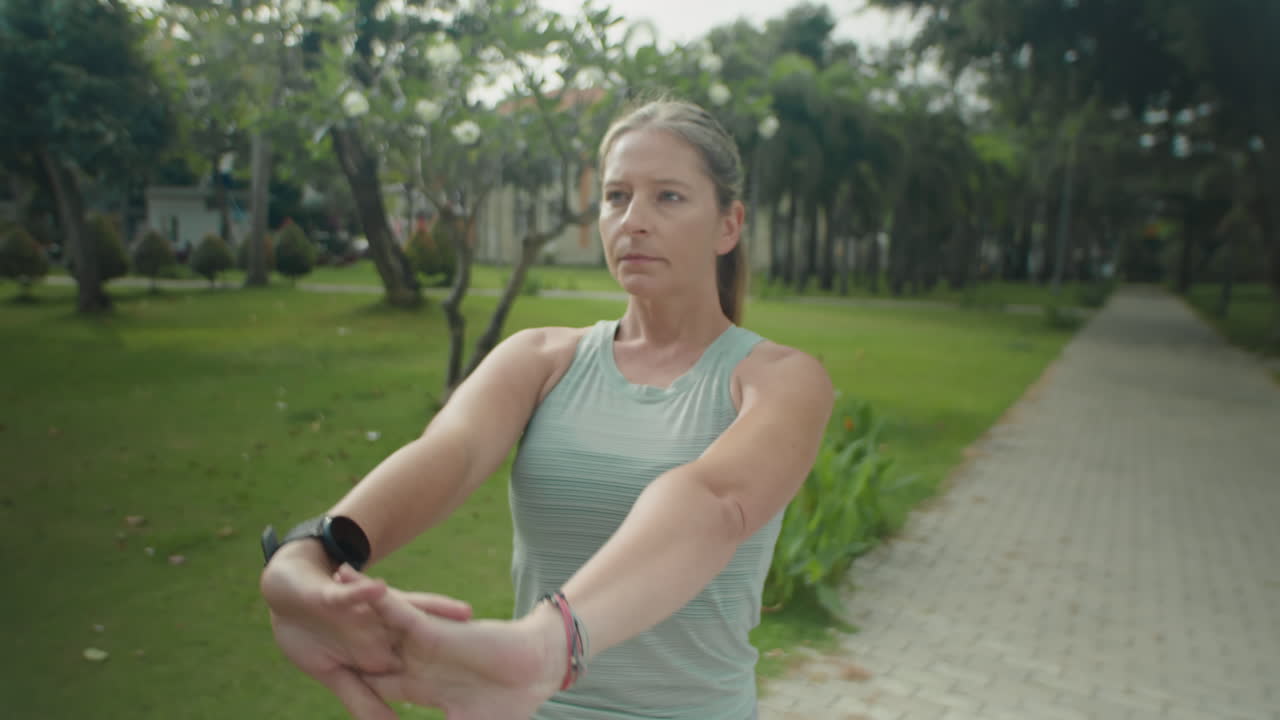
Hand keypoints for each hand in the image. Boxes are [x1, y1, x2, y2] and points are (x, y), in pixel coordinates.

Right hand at [260, 542, 473, 718]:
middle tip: (500, 648)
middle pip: (434, 633)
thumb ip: (367, 703)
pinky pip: (361, 595)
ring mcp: (371, 614)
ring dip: (434, 611)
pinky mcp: (345, 596)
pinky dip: (366, 591)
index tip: (493, 684)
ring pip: (410, 613)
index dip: (460, 670)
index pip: (428, 663)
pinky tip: (379, 589)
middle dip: (464, 644)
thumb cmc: (312, 635)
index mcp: (390, 652)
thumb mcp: (342, 674)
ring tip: (464, 613)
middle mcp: (388, 632)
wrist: (287, 594)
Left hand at [338, 565, 567, 719]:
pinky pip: (393, 608)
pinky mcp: (429, 628)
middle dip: (343, 641)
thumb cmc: (511, 703)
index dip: (354, 685)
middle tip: (307, 628)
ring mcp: (420, 643)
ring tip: (317, 588)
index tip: (331, 675)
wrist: (538, 669)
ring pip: (375, 623)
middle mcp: (416, 662)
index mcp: (423, 687)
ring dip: (349, 604)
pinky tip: (345, 576)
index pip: (378, 688)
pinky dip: (369, 593)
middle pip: (369, 650)